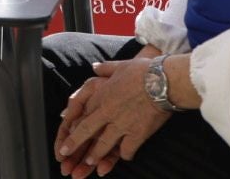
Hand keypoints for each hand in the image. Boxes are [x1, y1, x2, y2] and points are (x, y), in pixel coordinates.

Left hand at [54, 59, 171, 176]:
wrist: (163, 82)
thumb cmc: (143, 71)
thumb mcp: (120, 66)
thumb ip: (105, 68)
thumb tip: (95, 67)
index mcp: (102, 95)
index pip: (82, 113)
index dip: (73, 124)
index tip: (66, 130)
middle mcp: (108, 112)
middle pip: (87, 131)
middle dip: (74, 144)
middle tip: (65, 154)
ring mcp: (122, 124)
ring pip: (104, 144)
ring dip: (95, 155)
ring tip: (89, 164)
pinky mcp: (137, 134)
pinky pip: (127, 150)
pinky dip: (125, 155)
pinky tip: (125, 157)